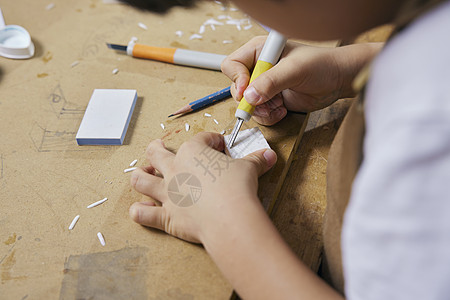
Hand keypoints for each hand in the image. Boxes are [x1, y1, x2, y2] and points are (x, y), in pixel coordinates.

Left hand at [128, 132, 276, 243]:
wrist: (229, 217)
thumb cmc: (237, 188)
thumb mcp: (249, 168)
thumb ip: (256, 160)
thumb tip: (269, 155)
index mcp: (193, 152)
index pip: (201, 139)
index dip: (212, 141)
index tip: (220, 146)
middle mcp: (174, 169)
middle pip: (157, 153)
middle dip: (157, 148)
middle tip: (159, 146)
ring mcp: (167, 192)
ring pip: (141, 180)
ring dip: (140, 176)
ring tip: (142, 173)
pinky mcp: (166, 216)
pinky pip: (143, 214)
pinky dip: (139, 211)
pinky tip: (140, 209)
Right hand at [222, 37, 381, 124]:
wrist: (339, 80)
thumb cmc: (322, 65)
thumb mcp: (294, 70)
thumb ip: (271, 82)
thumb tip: (248, 96)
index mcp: (260, 52)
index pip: (232, 65)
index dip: (236, 79)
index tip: (246, 91)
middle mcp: (259, 68)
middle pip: (237, 88)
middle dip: (250, 100)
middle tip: (265, 104)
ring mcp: (265, 86)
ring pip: (247, 104)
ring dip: (261, 110)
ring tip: (279, 106)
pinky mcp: (272, 100)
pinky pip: (259, 113)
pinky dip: (268, 116)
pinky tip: (282, 110)